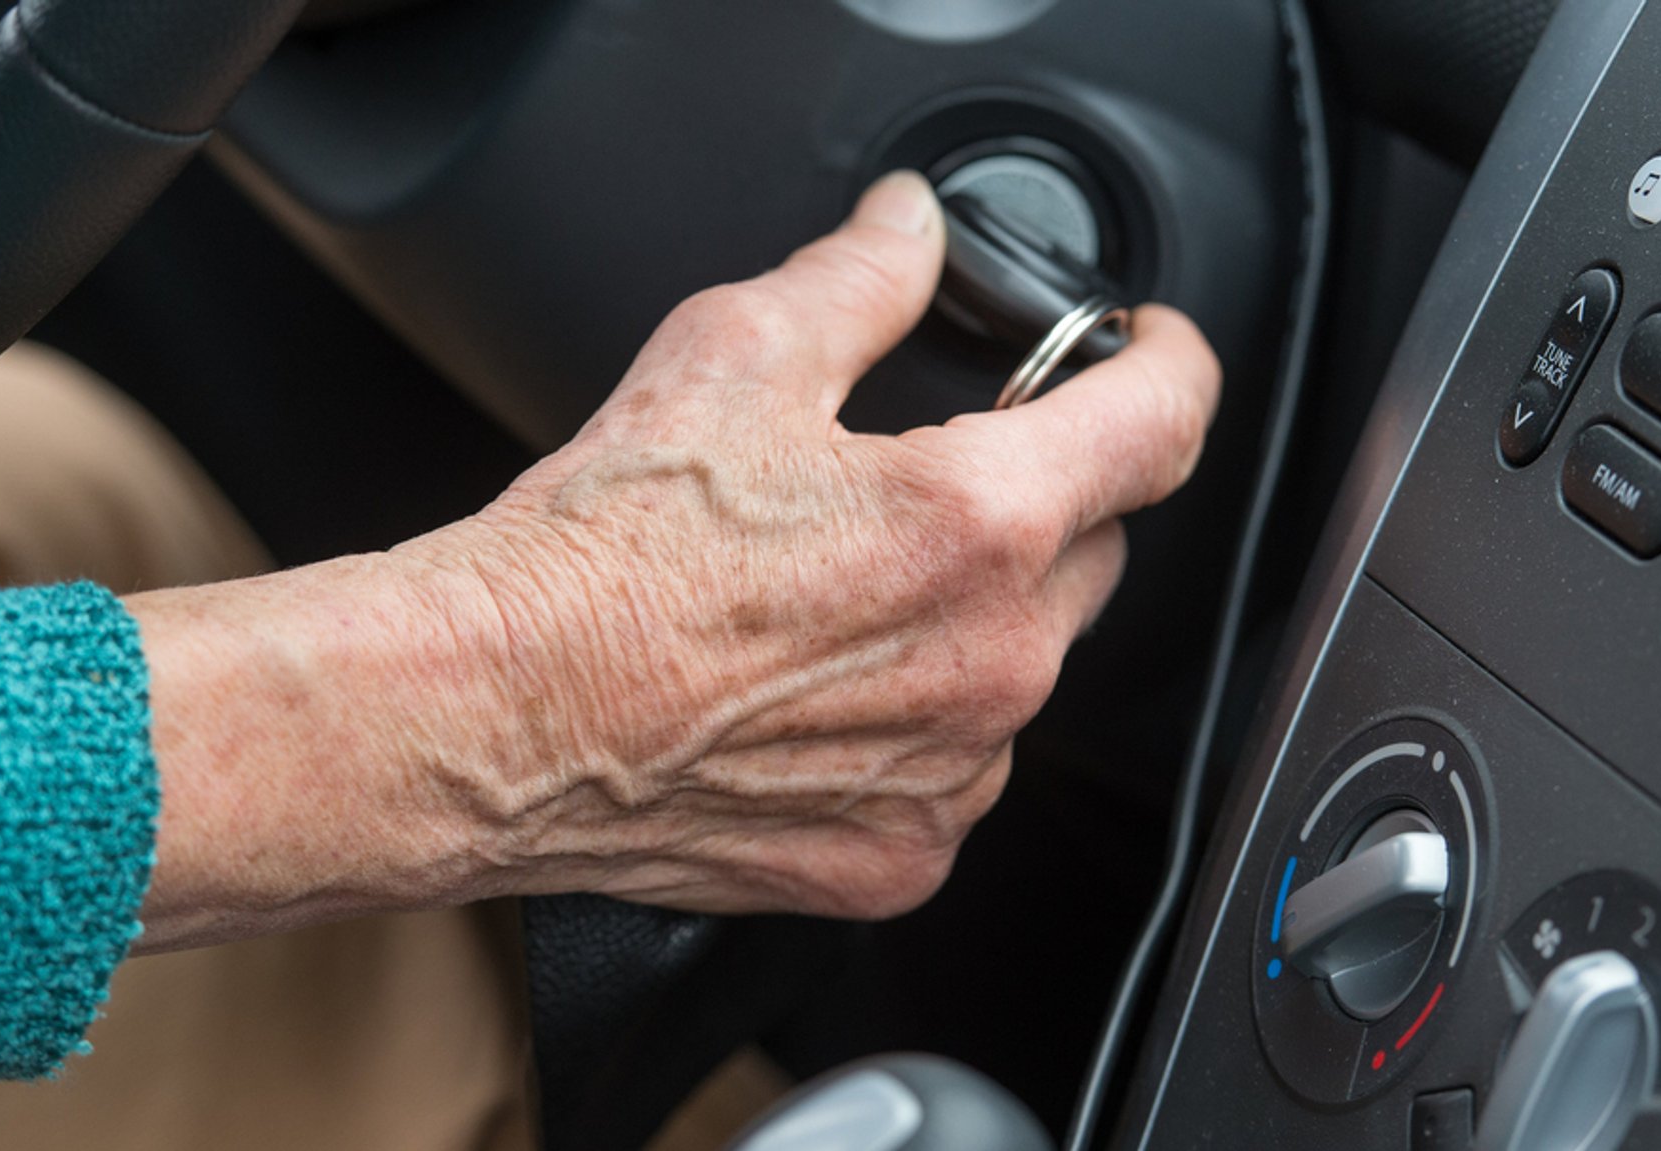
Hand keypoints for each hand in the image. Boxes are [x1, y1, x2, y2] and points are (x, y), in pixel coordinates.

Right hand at [129, 172, 1218, 948]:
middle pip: (1092, 550)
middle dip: (1035, 502)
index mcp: (974, 520)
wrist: (492, 716)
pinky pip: (958, 772)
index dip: (1167, 364)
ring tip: (832, 603)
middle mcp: (991, 659)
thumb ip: (861, 278)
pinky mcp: (901, 853)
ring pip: (1024, 667)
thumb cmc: (596, 558)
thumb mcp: (733, 357)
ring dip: (972, 623)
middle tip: (911, 486)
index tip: (1147, 354)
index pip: (1160, 424)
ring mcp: (952, 774)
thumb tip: (911, 229)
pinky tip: (813, 697)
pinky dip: (917, 729)